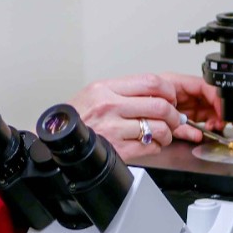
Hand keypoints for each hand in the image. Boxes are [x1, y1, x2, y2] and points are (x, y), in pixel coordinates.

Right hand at [67, 73, 224, 159]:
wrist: (57, 140)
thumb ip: (124, 90)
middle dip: (174, 114)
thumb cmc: (76, 116)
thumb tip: (157, 92)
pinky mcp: (118, 150)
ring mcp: (114, 130)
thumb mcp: (95, 92)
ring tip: (163, 133)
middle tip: (174, 117)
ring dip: (167, 133)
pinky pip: (150, 147)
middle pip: (160, 106)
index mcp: (106, 88)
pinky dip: (156, 146)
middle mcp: (110, 107)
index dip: (168, 90)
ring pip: (159, 128)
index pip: (151, 82)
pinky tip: (150, 143)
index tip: (171, 96)